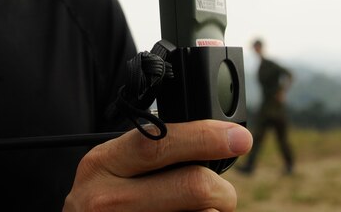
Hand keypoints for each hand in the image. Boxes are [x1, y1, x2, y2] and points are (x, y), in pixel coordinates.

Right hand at [63, 120, 252, 211]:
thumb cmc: (101, 203)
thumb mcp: (110, 168)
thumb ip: (148, 151)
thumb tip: (211, 140)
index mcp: (103, 164)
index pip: (159, 143)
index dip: (205, 137)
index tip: (239, 138)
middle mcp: (109, 199)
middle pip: (192, 186)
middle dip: (221, 189)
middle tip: (222, 193)